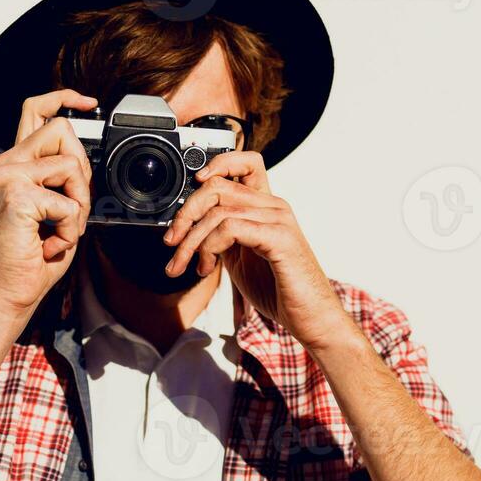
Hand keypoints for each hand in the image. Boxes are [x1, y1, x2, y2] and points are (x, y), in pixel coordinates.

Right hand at [0, 90, 95, 319]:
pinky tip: (50, 243)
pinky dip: (70, 228)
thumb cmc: (33, 255)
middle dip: (82, 172)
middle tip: (72, 209)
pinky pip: (69, 202)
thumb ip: (61, 176)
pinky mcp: (18, 195)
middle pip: (62, 130)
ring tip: (60, 228)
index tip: (88, 103)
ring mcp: (9, 176)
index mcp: (15, 164)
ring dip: (79, 204)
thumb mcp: (54, 206)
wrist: (11, 290)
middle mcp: (7, 164)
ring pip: (71, 165)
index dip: (63, 98)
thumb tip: (83, 157)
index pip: (34, 110)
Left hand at [162, 150, 353, 351]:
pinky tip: (207, 268)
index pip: (244, 162)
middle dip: (185, 213)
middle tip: (171, 242)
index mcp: (266, 206)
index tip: (192, 185)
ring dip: (191, 240)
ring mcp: (278, 220)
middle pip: (217, 186)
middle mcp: (273, 206)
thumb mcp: (240, 256)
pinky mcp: (279, 238)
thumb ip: (221, 236)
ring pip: (218, 211)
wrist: (310, 317)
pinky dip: (209, 247)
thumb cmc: (278, 289)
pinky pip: (231, 228)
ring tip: (186, 265)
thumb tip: (188, 226)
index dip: (215, 164)